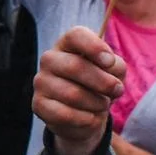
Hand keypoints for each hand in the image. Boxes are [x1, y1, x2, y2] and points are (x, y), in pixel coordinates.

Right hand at [31, 25, 127, 154]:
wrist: (84, 115)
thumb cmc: (99, 85)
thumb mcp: (113, 72)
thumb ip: (115, 66)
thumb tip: (110, 66)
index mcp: (67, 44)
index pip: (76, 35)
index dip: (94, 46)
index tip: (110, 61)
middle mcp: (50, 59)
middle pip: (75, 66)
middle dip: (103, 82)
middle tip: (117, 90)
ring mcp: (41, 82)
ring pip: (72, 94)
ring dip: (96, 103)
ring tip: (102, 105)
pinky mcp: (38, 105)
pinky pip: (64, 114)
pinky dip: (85, 119)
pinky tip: (91, 118)